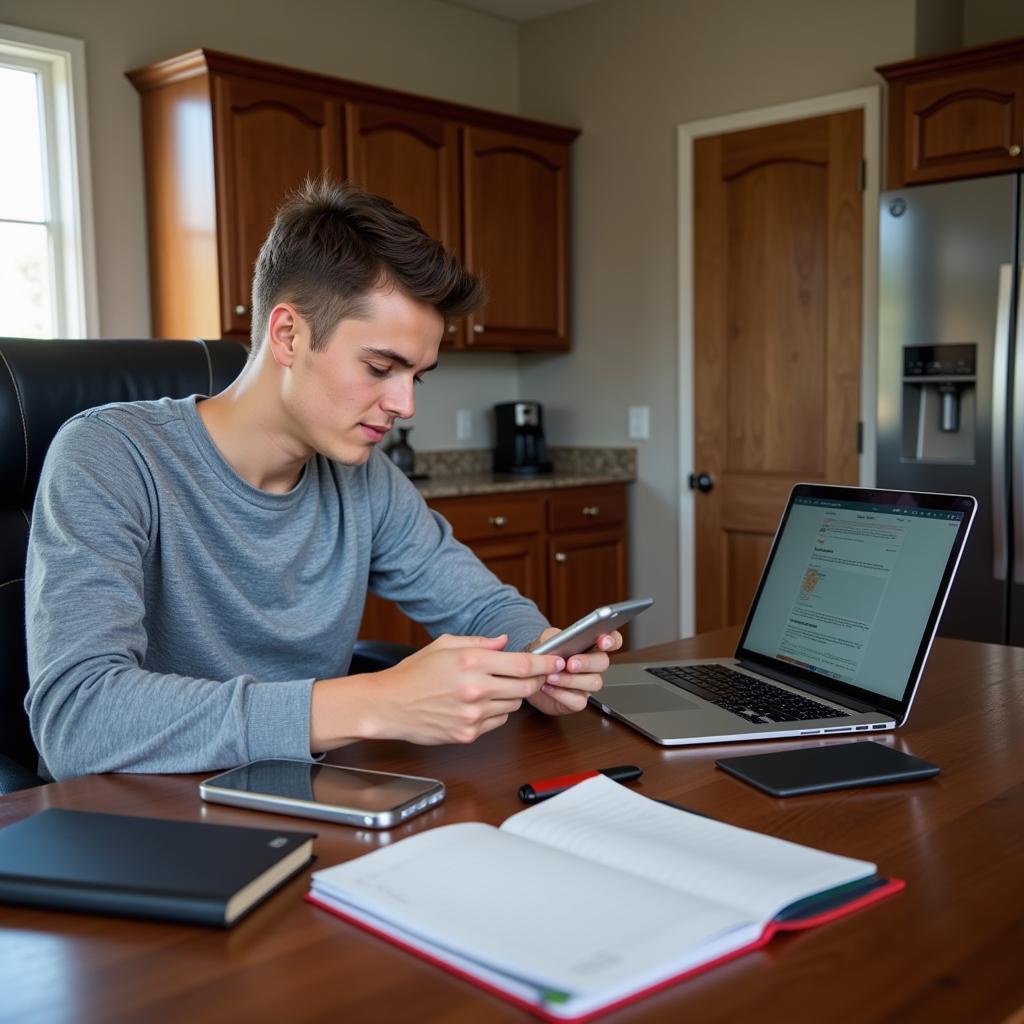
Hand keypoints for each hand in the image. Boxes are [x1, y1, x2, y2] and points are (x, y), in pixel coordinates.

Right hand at [311, 633, 563, 748]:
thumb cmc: (413, 673)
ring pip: (514, 706)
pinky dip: (495, 713)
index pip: (524, 664)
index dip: (546, 663)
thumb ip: (480, 642)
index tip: (556, 661)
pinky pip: (498, 723)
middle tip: (530, 674)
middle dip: (533, 680)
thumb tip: (505, 642)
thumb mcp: (445, 645)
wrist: (388, 706)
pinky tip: (477, 704)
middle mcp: (476, 689)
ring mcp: (473, 715)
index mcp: (472, 662)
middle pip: (526, 687)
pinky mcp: (468, 734)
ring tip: (490, 688)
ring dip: (511, 697)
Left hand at [524, 628, 620, 715]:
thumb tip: (561, 641)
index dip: (612, 640)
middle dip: (587, 662)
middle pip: (603, 662)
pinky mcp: (578, 701)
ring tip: (551, 677)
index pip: (611, 641)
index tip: (603, 641)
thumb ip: (555, 636)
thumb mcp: (546, 639)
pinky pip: (579, 701)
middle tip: (570, 664)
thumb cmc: (543, 656)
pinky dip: (562, 695)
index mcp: (590, 647)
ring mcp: (587, 685)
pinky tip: (549, 688)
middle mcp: (592, 666)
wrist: (529, 677)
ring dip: (571, 680)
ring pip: (594, 683)